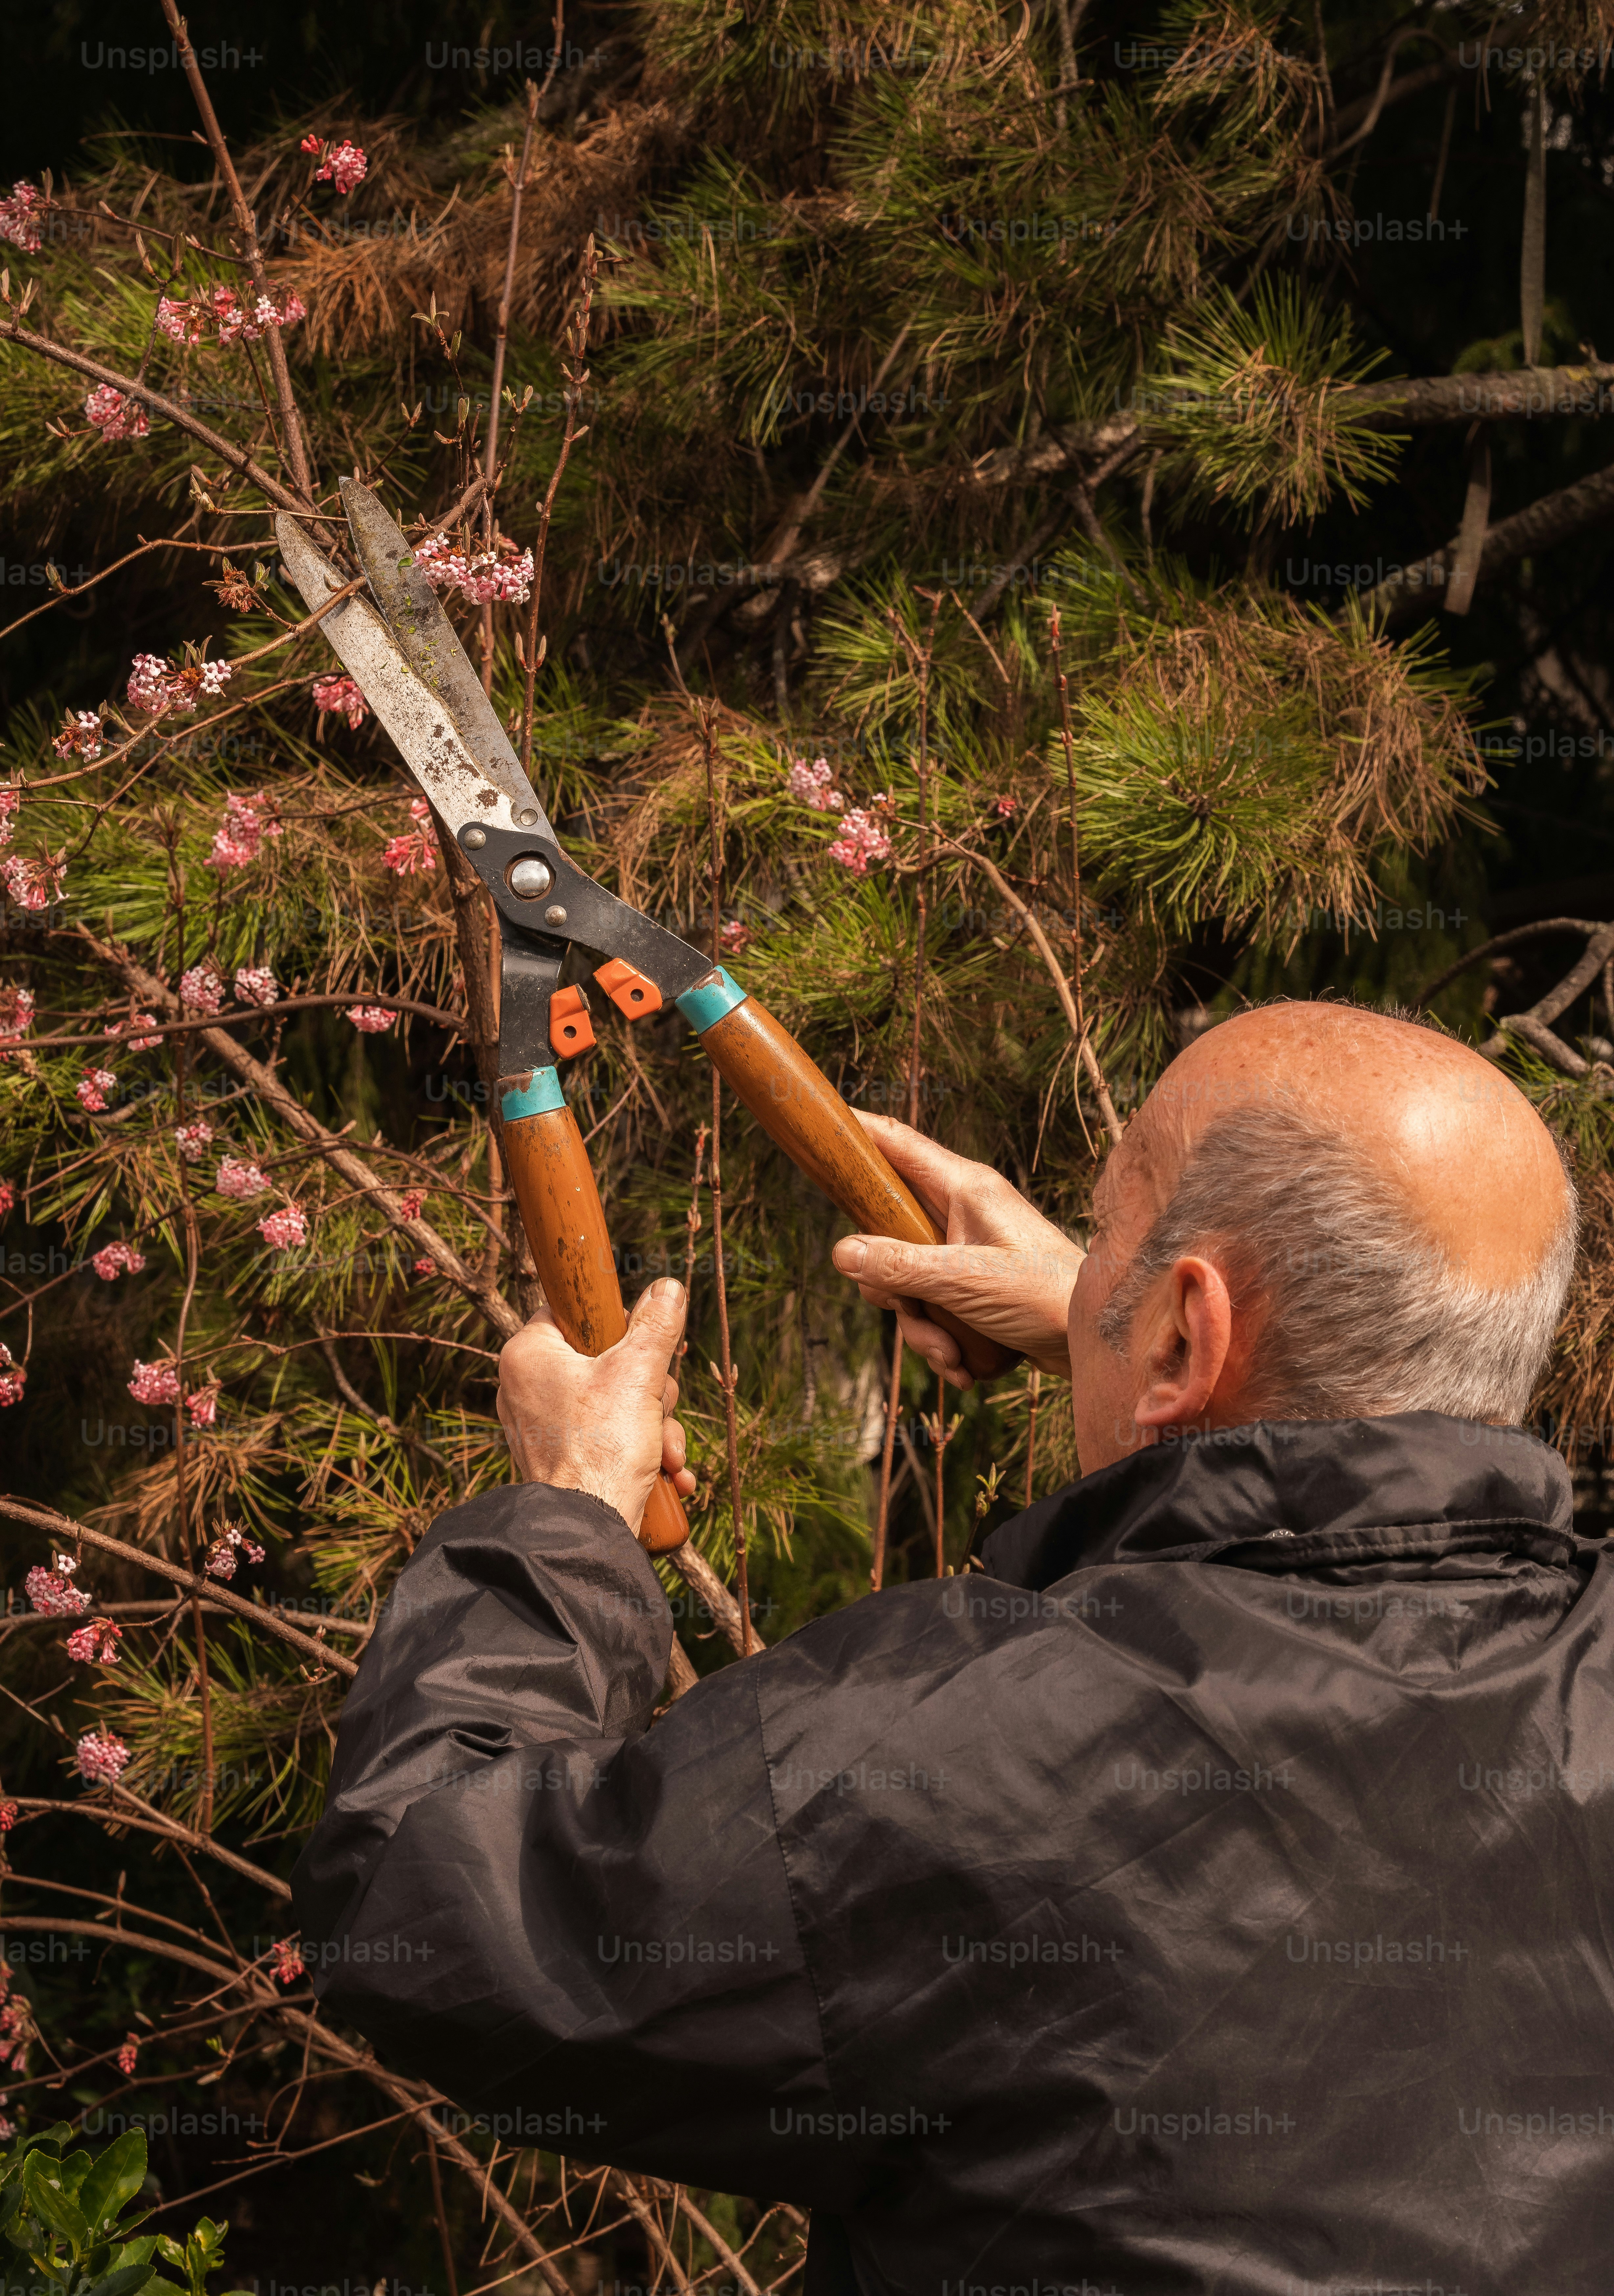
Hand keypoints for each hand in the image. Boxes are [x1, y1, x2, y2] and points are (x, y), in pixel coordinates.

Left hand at [497, 1277, 698, 1534]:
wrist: (585, 1532)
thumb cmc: (601, 1449)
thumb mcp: (638, 1374)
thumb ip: (654, 1326)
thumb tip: (668, 1288)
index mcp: (528, 1355)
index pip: (570, 1311)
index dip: (615, 1321)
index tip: (642, 1340)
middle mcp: (527, 1388)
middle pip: (605, 1361)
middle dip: (652, 1390)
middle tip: (661, 1407)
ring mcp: (543, 1427)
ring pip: (616, 1403)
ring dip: (656, 1427)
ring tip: (667, 1455)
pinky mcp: (561, 1460)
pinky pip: (608, 1439)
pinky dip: (641, 1453)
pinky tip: (668, 1475)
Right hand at [830, 1113, 1083, 1388]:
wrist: (1096, 1340)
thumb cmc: (1044, 1296)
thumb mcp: (963, 1281)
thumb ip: (899, 1266)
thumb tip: (842, 1252)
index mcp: (963, 1188)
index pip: (895, 1142)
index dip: (854, 1130)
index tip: (816, 1126)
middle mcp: (962, 1213)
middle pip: (886, 1233)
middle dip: (891, 1288)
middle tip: (908, 1309)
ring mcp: (967, 1250)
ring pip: (907, 1281)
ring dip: (922, 1328)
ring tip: (954, 1353)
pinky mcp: (974, 1287)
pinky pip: (933, 1308)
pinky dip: (943, 1341)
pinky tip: (966, 1365)